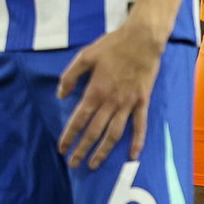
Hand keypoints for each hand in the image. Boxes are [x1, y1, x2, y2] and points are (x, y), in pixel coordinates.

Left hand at [56, 22, 163, 170]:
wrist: (142, 40)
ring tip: (94, 164)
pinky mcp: (142, 102)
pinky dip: (137, 141)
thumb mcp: (86, 55)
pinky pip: (140, 125)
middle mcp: (111, 102)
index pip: (79, 119)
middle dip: (83, 149)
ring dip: (104, 151)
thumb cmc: (112, 46)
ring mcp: (128, 104)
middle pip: (94, 132)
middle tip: (74, 164)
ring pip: (114, 134)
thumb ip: (71, 76)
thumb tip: (61, 95)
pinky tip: (133, 155)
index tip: (62, 149)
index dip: (69, 136)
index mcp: (95, 91)